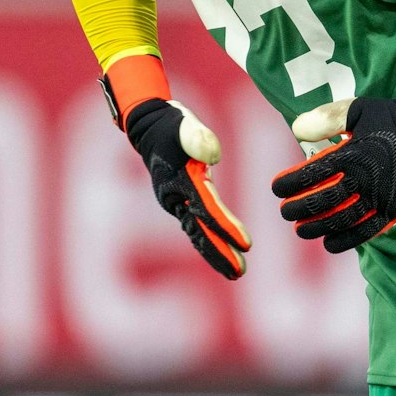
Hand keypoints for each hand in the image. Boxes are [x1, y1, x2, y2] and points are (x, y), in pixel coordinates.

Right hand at [102, 54, 251, 278]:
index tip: (246, 243)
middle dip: (220, 252)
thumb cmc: (170, 125)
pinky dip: (210, 242)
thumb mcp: (183, 123)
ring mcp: (177, 203)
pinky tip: (224, 255)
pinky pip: (197, 228)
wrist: (148, 127)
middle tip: (240, 271)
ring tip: (237, 272)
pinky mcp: (181, 203)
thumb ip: (197, 137)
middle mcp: (175, 198)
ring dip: (217, 253)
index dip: (226, 226)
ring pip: (198, 234)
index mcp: (179, 181)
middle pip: (200, 230)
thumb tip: (212, 155)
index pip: (206, 208)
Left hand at [272, 58, 395, 252]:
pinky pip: (366, 232)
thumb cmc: (387, 118)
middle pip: (322, 202)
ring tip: (301, 229)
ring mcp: (380, 198)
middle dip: (298, 209)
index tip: (276, 188)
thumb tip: (297, 131)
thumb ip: (325, 118)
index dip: (288, 184)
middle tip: (285, 211)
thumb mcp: (356, 108)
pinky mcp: (393, 210)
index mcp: (354, 154)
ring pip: (341, 221)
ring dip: (317, 228)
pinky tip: (329, 243)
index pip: (310, 175)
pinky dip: (345, 241)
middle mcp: (366, 180)